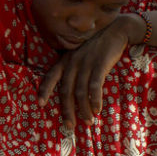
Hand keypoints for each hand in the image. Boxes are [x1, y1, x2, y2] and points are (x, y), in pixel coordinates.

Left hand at [38, 14, 139, 128]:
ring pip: (80, 92)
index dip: (44, 90)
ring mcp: (86, 63)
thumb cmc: (98, 45)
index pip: (51, 76)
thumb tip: (72, 90)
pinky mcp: (100, 64)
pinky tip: (97, 110)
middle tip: (69, 126)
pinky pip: (94, 86)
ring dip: (83, 109)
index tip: (40, 104)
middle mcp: (73, 62)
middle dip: (67, 110)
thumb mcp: (80, 53)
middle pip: (66, 90)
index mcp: (66, 59)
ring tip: (88, 121)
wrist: (116, 29)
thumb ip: (74, 67)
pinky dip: (95, 100)